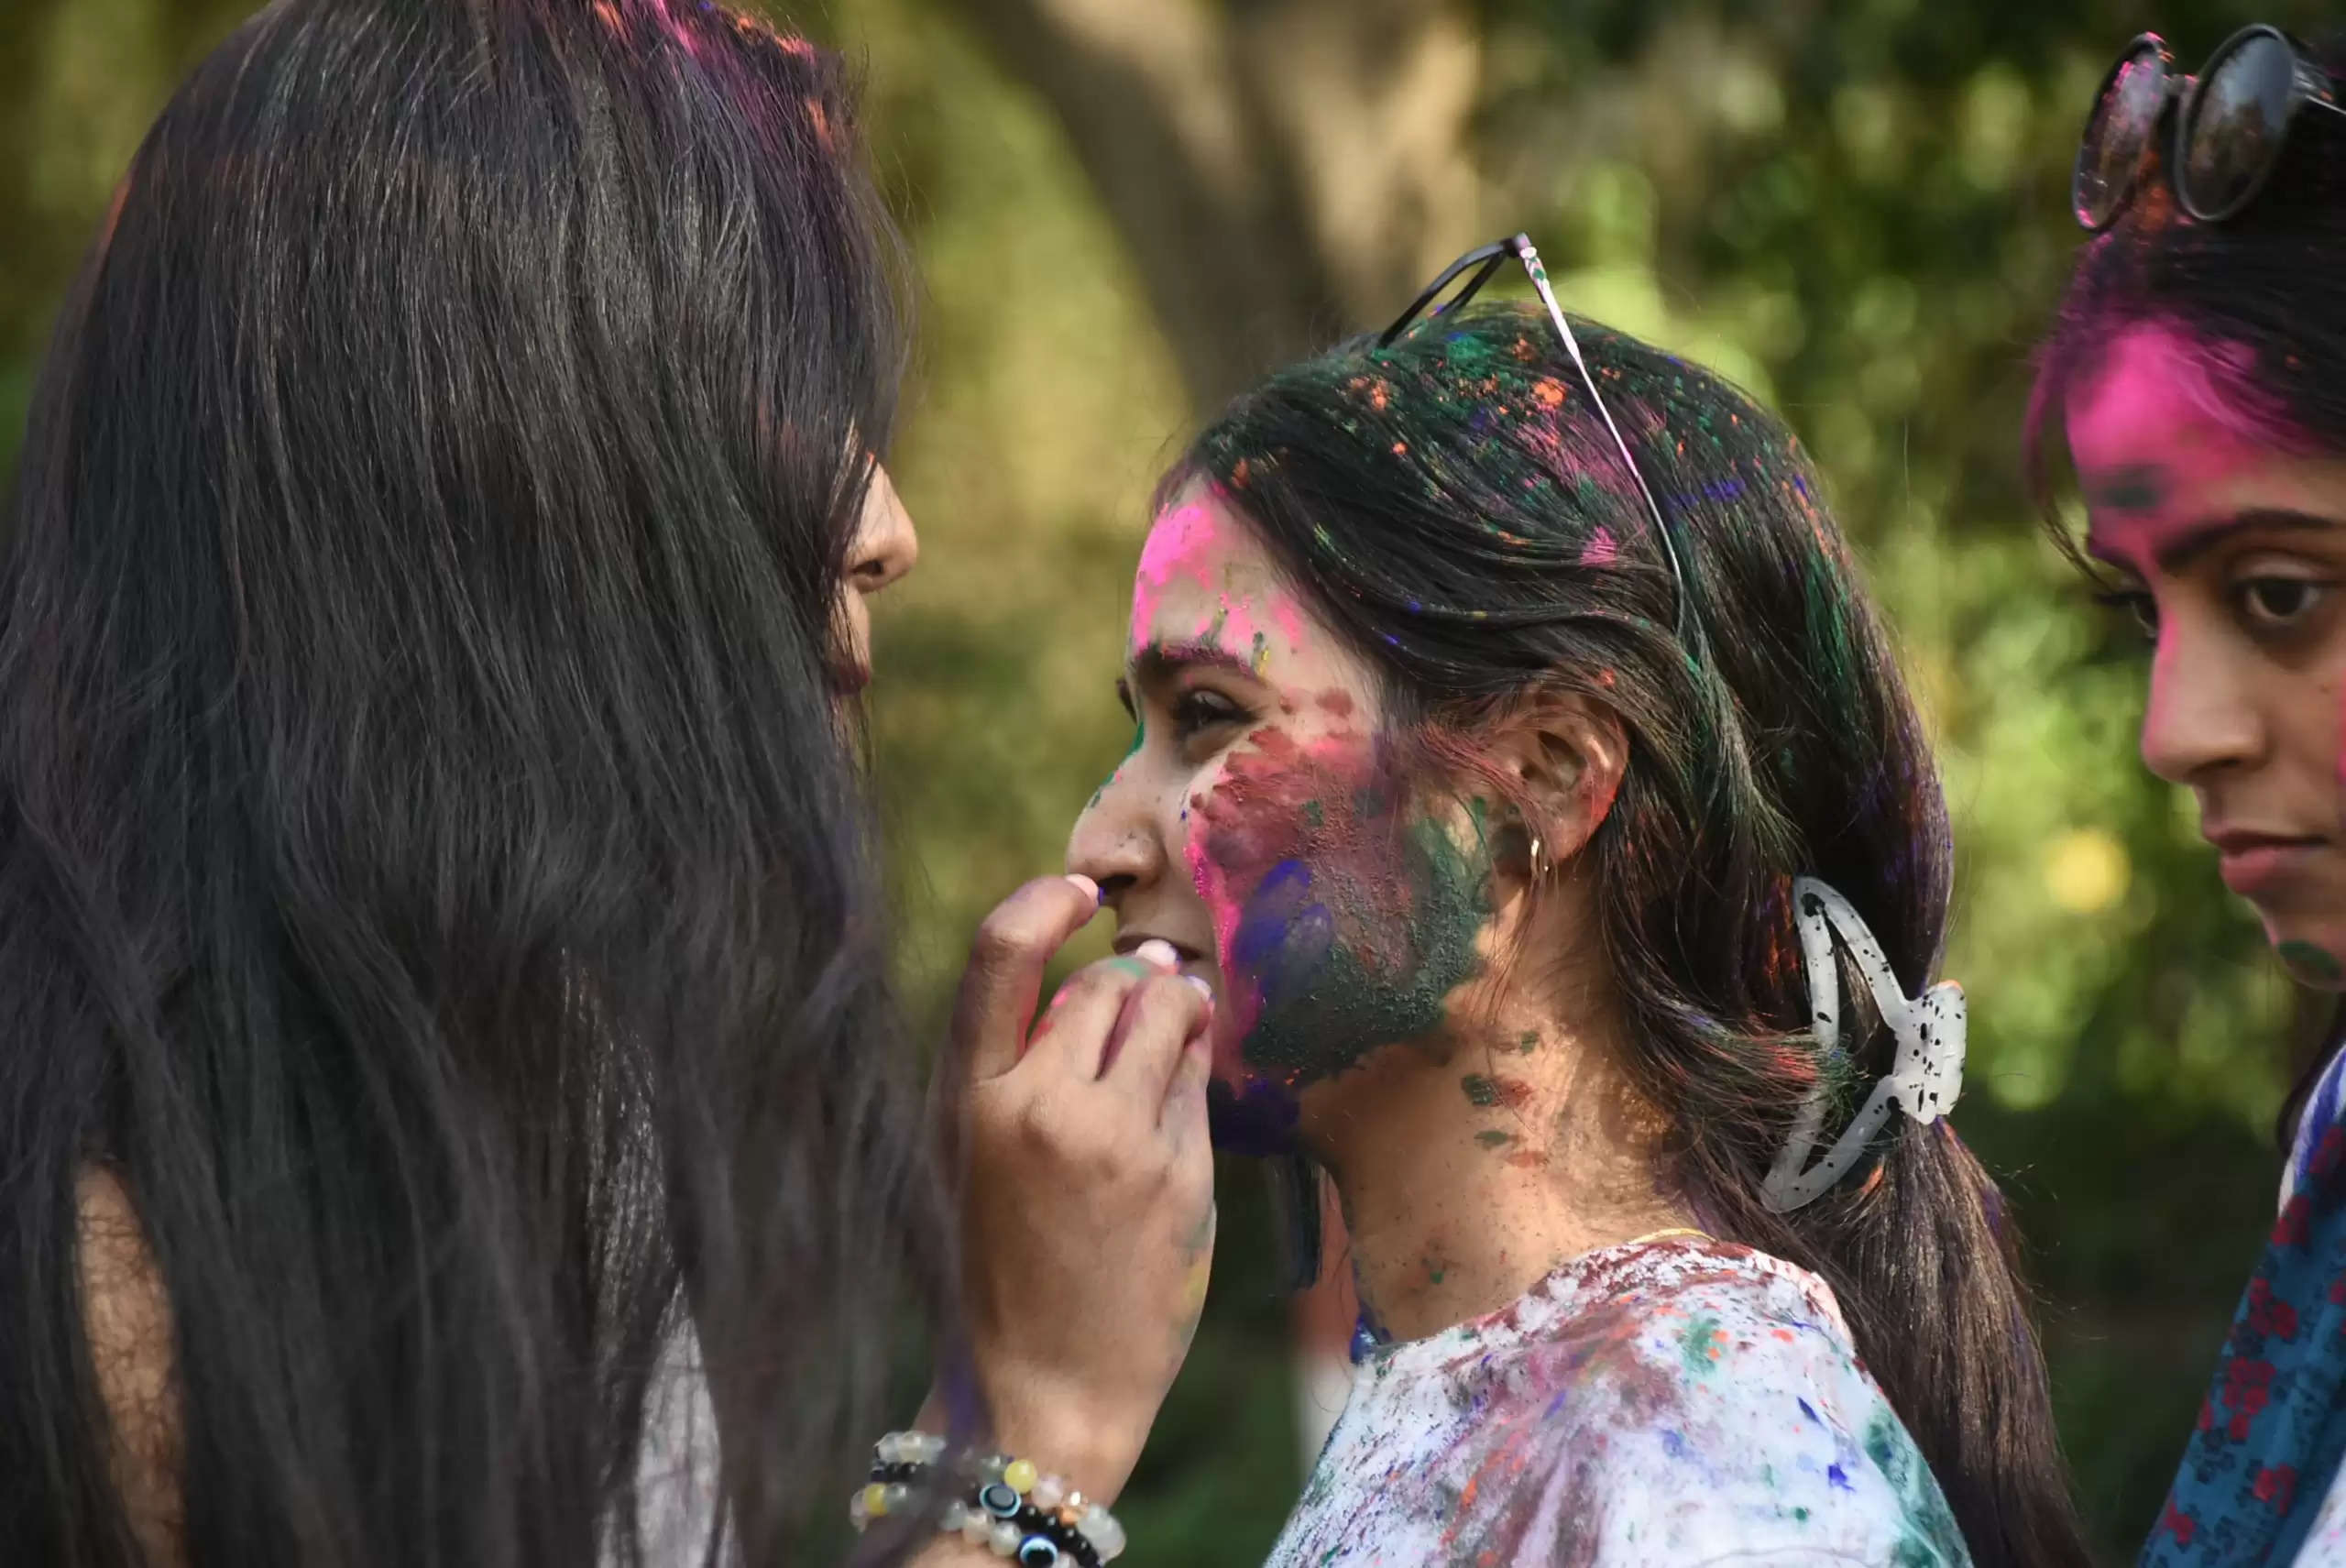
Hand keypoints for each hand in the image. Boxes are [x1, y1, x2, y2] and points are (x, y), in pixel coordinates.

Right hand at [939, 874, 1215, 1506]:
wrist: (1040, 1389)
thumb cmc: (1003, 1264)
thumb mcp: (977, 1153)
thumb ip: (1025, 1064)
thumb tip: (1118, 969)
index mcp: (964, 1097)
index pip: (998, 952)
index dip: (1044, 900)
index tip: (1080, 889)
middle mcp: (1036, 1105)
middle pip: (1104, 983)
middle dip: (1132, 981)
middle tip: (1148, 994)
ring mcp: (1112, 1138)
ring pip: (1166, 1013)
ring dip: (1179, 1007)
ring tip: (1179, 1023)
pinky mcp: (1176, 1172)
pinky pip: (1200, 1076)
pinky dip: (1198, 1065)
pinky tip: (1187, 1085)